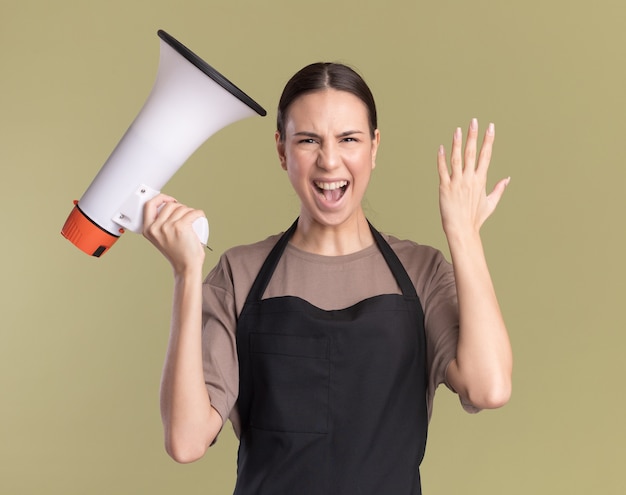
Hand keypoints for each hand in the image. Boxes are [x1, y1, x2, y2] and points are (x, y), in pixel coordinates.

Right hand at [142, 194, 205, 272]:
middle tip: (185, 215)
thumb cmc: (177, 254)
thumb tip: (166, 207)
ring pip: (182, 208)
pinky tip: (200, 216)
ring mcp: (168, 227)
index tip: (169, 199)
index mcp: (147, 230)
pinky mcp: (181, 227)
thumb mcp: (160, 238)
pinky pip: (193, 212)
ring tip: (192, 220)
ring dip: (190, 211)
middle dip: (180, 206)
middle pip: (169, 205)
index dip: (160, 198)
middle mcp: (156, 228)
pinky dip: (199, 213)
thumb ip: (159, 226)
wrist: (186, 267)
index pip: (149, 205)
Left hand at [437, 118, 509, 237]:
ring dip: (457, 144)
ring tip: (458, 130)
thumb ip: (499, 189)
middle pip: (472, 153)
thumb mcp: (490, 203)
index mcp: (481, 180)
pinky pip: (442, 170)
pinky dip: (441, 159)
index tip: (490, 127)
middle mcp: (469, 179)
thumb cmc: (476, 218)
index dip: (488, 140)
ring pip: (457, 159)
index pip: (486, 155)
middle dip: (474, 136)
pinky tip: (441, 148)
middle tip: (474, 121)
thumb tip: (508, 178)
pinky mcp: (444, 188)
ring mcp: (456, 182)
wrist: (462, 229)